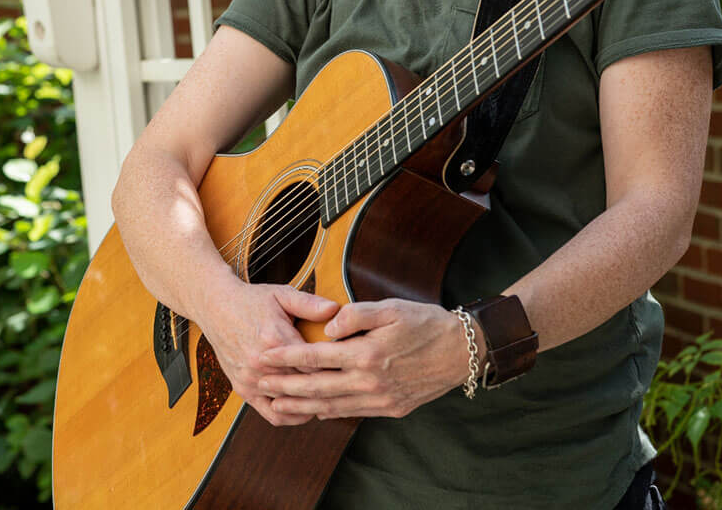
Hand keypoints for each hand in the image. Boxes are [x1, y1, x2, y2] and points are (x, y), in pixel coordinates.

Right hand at [195, 281, 339, 426]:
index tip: (351, 368)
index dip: (336, 367)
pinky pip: (271, 414)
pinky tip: (304, 409)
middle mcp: (262, 363)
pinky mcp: (243, 389)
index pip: (316, 363)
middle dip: (329, 387)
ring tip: (330, 398)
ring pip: (291, 404)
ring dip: (311, 404)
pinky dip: (291, 415)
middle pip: (306, 386)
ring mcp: (251, 379)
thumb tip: (336, 310)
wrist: (216, 307)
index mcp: (275, 338)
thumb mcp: (282, 295)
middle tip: (348, 387)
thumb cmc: (251, 301)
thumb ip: (310, 304)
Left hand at [257, 299, 470, 419]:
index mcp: (366, 353)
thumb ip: (355, 315)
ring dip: (300, 405)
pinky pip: (351, 413)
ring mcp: (379, 399)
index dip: (286, 357)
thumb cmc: (426, 323)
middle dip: (283, 386)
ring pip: (330, 406)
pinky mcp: (390, 409)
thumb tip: (327, 328)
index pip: (315, 357)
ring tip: (276, 402)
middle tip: (258, 382)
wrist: (462, 352)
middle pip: (315, 387)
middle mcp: (369, 381)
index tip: (264, 355)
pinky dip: (328, 412)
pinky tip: (313, 409)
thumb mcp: (391, 308)